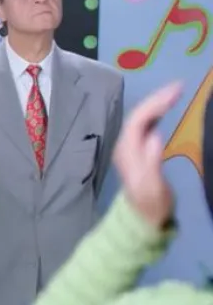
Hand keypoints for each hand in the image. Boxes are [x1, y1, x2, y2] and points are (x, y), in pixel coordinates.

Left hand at [115, 82, 180, 228]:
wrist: (141, 218)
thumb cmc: (149, 205)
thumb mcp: (152, 186)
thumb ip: (152, 161)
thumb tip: (154, 136)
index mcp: (127, 152)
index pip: (138, 120)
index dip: (154, 104)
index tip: (175, 92)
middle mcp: (125, 146)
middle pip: (138, 115)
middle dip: (157, 98)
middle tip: (178, 86)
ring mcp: (129, 147)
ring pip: (141, 118)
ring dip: (156, 103)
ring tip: (175, 91)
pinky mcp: (136, 150)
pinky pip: (144, 125)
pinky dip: (156, 113)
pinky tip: (166, 107)